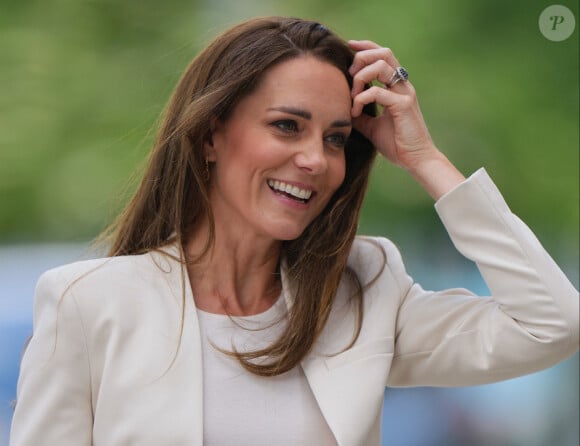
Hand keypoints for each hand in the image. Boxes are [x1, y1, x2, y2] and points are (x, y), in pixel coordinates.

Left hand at [348, 40, 464, 198]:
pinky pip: (377, 92)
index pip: (383, 56)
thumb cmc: (397, 144)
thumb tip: (342, 108)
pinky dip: (361, 99)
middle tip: (349, 76)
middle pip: (383, 53)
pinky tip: (354, 113)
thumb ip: (360, 114)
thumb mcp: (372, 127)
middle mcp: (403, 86)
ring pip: (381, 66)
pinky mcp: (403, 105)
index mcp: (397, 87)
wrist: (416, 160)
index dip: (366, 47)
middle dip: (361, 58)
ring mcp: (405, 93)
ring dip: (360, 77)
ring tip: (352, 96)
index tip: (349, 46)